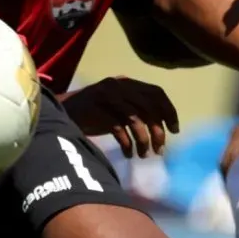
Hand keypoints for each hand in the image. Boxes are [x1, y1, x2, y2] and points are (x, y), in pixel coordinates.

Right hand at [61, 76, 179, 157]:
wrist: (64, 112)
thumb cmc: (95, 112)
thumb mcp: (119, 106)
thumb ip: (138, 109)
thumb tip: (163, 126)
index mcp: (127, 82)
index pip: (156, 92)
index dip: (169, 111)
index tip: (175, 130)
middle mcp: (119, 86)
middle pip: (149, 108)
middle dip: (158, 131)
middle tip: (161, 150)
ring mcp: (107, 97)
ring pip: (136, 120)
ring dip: (144, 141)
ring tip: (144, 155)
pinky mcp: (97, 110)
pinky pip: (120, 129)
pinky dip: (127, 145)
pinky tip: (128, 155)